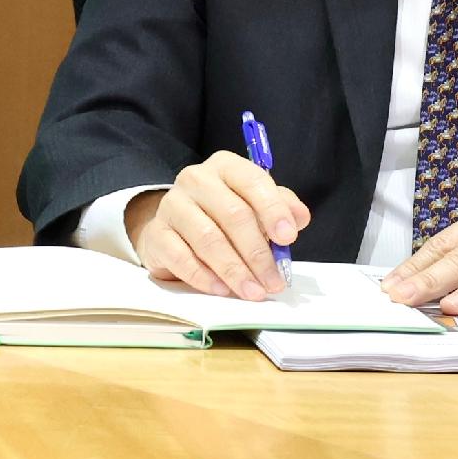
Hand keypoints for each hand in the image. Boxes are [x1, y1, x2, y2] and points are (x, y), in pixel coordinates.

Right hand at [124, 152, 309, 299]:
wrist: (175, 229)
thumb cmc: (223, 216)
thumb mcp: (254, 205)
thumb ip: (280, 207)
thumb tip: (300, 217)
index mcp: (225, 166)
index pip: (253, 181)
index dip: (273, 210)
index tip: (288, 238)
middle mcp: (196, 179)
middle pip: (233, 214)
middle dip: (258, 253)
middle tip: (274, 282)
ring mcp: (172, 205)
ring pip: (208, 239)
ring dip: (234, 270)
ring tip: (252, 292)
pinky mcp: (156, 233)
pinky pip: (180, 257)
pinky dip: (203, 276)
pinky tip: (221, 289)